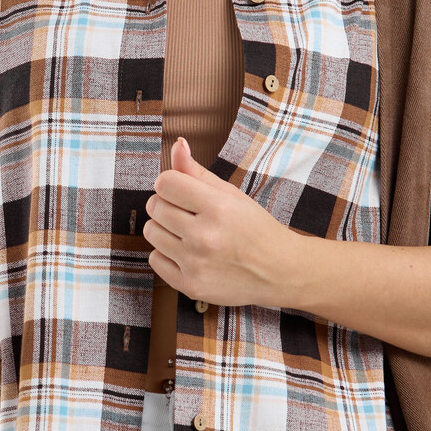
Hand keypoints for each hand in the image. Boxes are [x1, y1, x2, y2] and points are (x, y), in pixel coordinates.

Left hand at [143, 137, 313, 308]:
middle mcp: (205, 236)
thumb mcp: (231, 194)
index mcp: (218, 207)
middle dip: (168, 205)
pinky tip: (188, 253)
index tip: (183, 191)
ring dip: (165, 229)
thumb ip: (197, 171)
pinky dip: (166, 254)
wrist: (279, 271)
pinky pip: (154, 259)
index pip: (165, 183)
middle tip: (190, 213)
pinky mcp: (190, 285)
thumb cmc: (254, 228)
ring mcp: (196, 263)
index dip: (171, 184)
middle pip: (155, 206)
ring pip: (151, 232)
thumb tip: (177, 144)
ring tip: (189, 232)